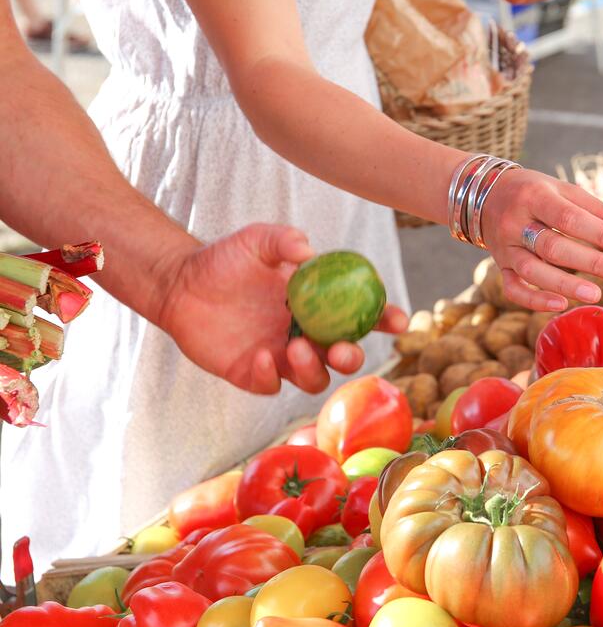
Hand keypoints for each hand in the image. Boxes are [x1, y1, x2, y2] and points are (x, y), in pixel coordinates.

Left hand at [156, 224, 408, 394]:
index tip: (397, 320)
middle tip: (341, 348)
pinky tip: (260, 357)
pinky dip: (271, 376)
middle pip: (344, 356)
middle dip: (352, 357)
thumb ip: (283, 240)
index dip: (386, 320)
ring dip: (313, 369)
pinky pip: (272, 386)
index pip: (363, 315)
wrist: (180, 283)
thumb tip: (309, 251)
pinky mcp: (253, 374)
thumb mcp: (256, 240)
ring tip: (295, 347)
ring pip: (315, 378)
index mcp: (320, 304)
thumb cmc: (226, 259)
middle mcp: (308, 334)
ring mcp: (282, 357)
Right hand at [479, 170, 602, 310]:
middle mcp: (515, 222)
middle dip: (593, 263)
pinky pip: (513, 289)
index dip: (602, 235)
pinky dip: (535, 300)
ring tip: (597, 294)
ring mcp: (505, 247)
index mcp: (535, 196)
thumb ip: (600, 213)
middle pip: (554, 247)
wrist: (486, 195)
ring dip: (566, 284)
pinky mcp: (501, 266)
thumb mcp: (566, 191)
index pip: (570, 218)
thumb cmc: (537, 193)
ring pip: (533, 271)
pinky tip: (562, 304)